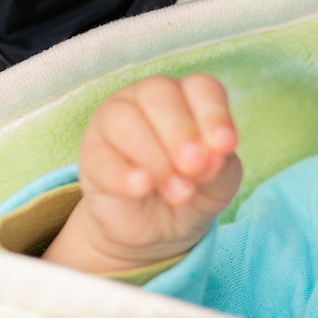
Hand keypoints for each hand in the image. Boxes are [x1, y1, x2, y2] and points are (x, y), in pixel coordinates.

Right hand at [43, 74, 242, 273]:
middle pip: (159, 93)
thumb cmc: (193, 188)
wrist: (156, 230)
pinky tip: (141, 189)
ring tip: (179, 192)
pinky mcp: (91, 156)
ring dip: (156, 158)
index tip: (226, 147)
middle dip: (181, 132)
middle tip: (195, 167)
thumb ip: (221, 165)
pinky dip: (123, 174)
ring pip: (125, 120)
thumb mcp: (219, 182)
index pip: (201, 87)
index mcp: (188, 97)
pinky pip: (101, 157)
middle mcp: (147, 99)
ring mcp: (113, 123)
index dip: (215, 114)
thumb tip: (211, 157)